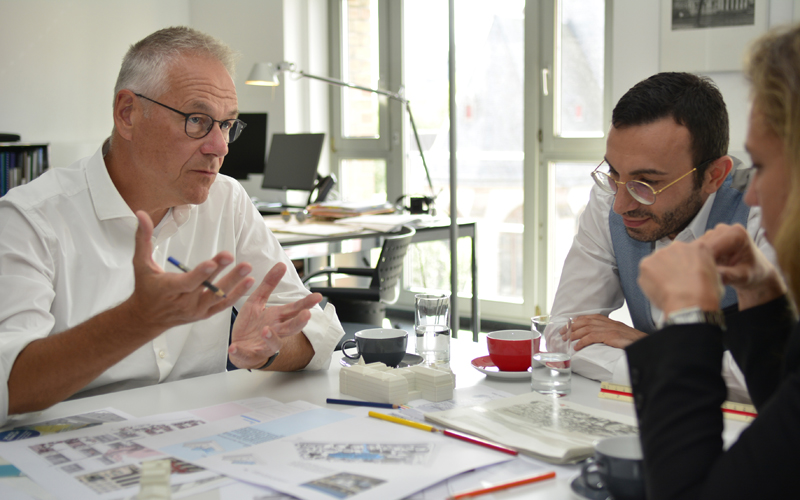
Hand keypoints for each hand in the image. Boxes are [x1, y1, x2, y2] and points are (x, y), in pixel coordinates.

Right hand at [125, 211, 254, 333]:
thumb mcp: (140, 263)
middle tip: (233, 257)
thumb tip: (141, 214)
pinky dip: (236, 295)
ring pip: (217, 297)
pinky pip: (222, 305)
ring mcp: (195, 310)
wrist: (147, 317)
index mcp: (167, 289)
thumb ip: (142, 238)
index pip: (186, 281)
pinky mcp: (204, 314)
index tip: (212, 263)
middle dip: (220, 272)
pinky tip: (249, 282)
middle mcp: (183, 302)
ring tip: (247, 268)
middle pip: (205, 287)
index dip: (199, 273)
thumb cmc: (145, 288)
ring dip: (234, 283)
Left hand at [228, 262, 322, 369]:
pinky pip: (245, 354)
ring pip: (273, 344)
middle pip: (290, 328)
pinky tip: (233, 347)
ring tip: (265, 330)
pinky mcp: (249, 355)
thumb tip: (281, 264)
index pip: (294, 310)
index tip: (317, 296)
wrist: (240, 346)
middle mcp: (275, 332)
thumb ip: (269, 284)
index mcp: (277, 318)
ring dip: (271, 338)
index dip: (306, 303)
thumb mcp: (257, 300)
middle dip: (299, 322)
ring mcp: (263, 345)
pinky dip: (239, 352)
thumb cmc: (252, 324)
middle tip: (306, 315)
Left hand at [565, 315, 646, 350]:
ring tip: (567, 340)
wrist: (643, 343)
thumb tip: (595, 337)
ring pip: (586, 328)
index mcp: (608, 321)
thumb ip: (606, 332)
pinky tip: (577, 346)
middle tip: (562, 333)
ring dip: (574, 334)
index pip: (589, 317)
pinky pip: (592, 337)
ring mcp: (609, 328)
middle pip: (585, 322)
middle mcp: (607, 322)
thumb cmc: (631, 340)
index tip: (568, 325)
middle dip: (572, 327)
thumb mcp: (617, 333)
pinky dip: (582, 342)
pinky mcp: (610, 336)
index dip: (577, 321)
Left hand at [638, 240, 723, 314]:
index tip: (685, 273)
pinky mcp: (646, 264)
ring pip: (657, 263)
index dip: (686, 264)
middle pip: (671, 255)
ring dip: (659, 273)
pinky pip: (646, 272)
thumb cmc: (704, 294)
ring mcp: (660, 254)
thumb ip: (704, 267)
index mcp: (698, 247)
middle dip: (671, 267)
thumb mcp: (716, 276)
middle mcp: (678, 246)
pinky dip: (649, 281)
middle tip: (675, 282)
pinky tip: (659, 290)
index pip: (690, 252)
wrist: (689, 303)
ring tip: (667, 288)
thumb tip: (698, 272)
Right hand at [698, 223, 785, 309]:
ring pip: (697, 248)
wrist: (756, 271)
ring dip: (699, 261)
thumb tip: (712, 274)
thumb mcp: (744, 277)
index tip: (701, 276)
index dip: (704, 262)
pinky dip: (699, 260)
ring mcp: (715, 232)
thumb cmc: (754, 272)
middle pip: (702, 246)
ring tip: (708, 274)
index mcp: (736, 234)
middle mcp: (724, 229)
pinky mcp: (708, 239)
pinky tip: (707, 268)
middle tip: (704, 278)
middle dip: (701, 262)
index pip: (711, 247)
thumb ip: (729, 275)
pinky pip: (696, 250)